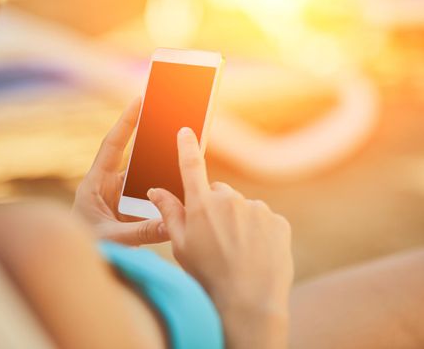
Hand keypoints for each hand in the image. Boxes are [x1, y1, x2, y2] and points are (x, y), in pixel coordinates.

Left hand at [73, 98, 168, 245]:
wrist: (79, 263)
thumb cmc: (87, 248)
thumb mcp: (112, 239)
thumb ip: (140, 232)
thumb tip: (172, 224)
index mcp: (95, 185)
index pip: (111, 146)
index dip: (126, 123)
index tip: (139, 101)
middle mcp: (107, 186)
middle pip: (133, 158)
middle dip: (151, 142)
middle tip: (170, 121)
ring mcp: (119, 198)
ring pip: (144, 179)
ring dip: (160, 173)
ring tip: (182, 156)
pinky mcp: (129, 210)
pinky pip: (148, 197)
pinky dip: (162, 195)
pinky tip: (179, 192)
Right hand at [147, 127, 292, 348]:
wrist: (249, 302)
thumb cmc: (208, 275)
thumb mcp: (180, 246)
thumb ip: (169, 213)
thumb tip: (156, 189)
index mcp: (202, 205)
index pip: (191, 167)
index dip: (187, 146)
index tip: (186, 130)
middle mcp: (230, 200)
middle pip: (220, 194)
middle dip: (216, 208)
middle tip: (214, 237)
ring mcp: (257, 209)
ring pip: (243, 208)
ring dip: (238, 221)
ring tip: (236, 250)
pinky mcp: (277, 221)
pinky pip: (263, 219)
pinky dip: (258, 231)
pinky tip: (254, 253)